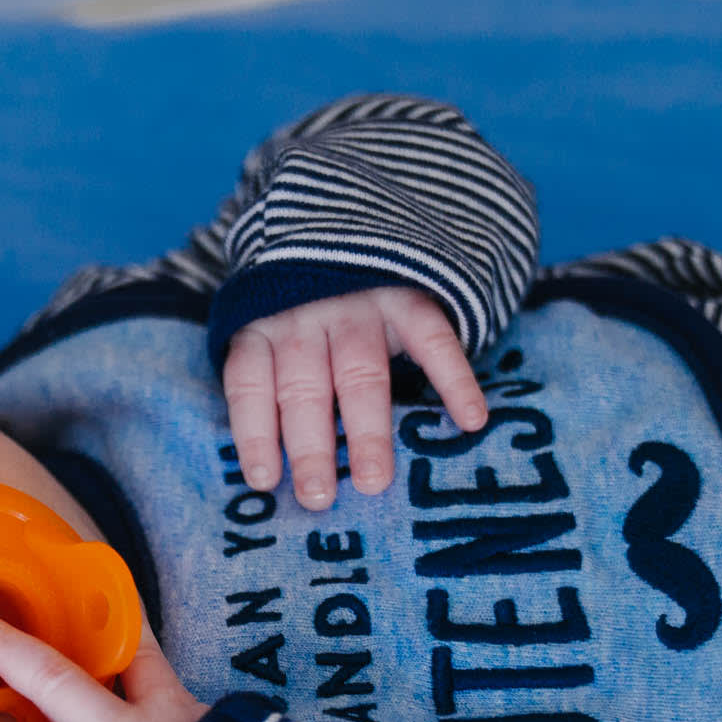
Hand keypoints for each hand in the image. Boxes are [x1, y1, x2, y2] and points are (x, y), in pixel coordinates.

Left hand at [222, 285, 489, 510]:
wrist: (350, 224)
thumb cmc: (304, 308)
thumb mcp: (273, 331)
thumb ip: (273, 384)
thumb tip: (272, 472)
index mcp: (263, 330)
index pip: (252, 384)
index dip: (254, 432)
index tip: (264, 480)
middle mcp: (306, 317)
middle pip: (305, 389)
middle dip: (311, 446)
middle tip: (318, 498)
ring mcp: (359, 305)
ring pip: (360, 374)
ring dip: (367, 430)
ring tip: (373, 482)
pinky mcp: (408, 295)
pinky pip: (431, 339)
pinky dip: (453, 379)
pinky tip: (470, 419)